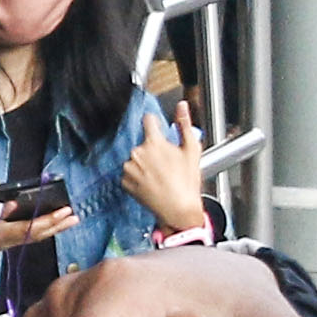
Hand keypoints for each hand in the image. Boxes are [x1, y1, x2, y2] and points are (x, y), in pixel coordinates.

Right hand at [0, 205, 76, 260]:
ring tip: (70, 220)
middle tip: (75, 216)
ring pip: (36, 236)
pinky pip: (31, 236)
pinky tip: (51, 225)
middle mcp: (8, 240)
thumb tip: (13, 203)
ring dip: (55, 228)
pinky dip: (44, 230)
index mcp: (1, 232)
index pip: (31, 226)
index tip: (65, 210)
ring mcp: (9, 243)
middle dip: (58, 225)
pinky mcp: (7, 243)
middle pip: (39, 234)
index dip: (50, 218)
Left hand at [119, 111, 209, 235]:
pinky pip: (129, 173)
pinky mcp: (124, 182)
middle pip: (143, 143)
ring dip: (144, 164)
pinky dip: (138, 177)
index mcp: (153, 142)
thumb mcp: (191, 150)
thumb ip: (184, 124)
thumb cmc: (186, 182)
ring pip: (136, 159)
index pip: (148, 120)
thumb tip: (181, 105)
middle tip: (166, 164)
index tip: (157, 127)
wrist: (178, 210)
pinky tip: (150, 183)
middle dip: (152, 150)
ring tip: (159, 176)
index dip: (154, 122)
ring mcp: (129, 168)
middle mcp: (137, 153)